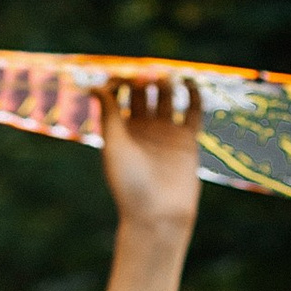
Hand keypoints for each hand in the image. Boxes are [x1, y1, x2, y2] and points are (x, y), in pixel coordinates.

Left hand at [96, 78, 201, 245]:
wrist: (158, 215)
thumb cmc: (130, 184)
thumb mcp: (114, 145)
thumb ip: (109, 113)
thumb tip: (97, 85)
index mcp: (119, 129)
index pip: (119, 94)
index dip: (121, 80)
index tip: (122, 76)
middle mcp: (142, 128)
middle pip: (143, 93)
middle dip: (144, 79)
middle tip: (146, 75)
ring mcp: (165, 133)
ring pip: (167, 97)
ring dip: (166, 83)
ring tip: (166, 77)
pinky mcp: (187, 140)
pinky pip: (192, 111)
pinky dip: (193, 94)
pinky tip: (190, 81)